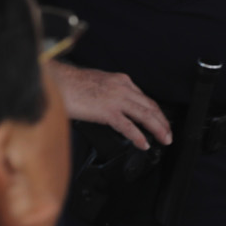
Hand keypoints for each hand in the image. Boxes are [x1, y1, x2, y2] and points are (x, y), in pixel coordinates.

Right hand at [50, 63, 172, 149]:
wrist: (57, 82)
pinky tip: (144, 144)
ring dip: (157, 129)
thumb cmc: (71, 84)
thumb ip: (110, 94)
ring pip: (145, 115)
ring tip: (164, 139)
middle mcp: (123, 88)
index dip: (155, 112)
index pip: (145, 99)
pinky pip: (128, 126)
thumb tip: (114, 108)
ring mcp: (117, 99)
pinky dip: (138, 136)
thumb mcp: (98, 84)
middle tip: (168, 134)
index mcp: (122, 81)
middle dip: (162, 122)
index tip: (160, 122)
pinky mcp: (107, 111)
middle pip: (150, 107)